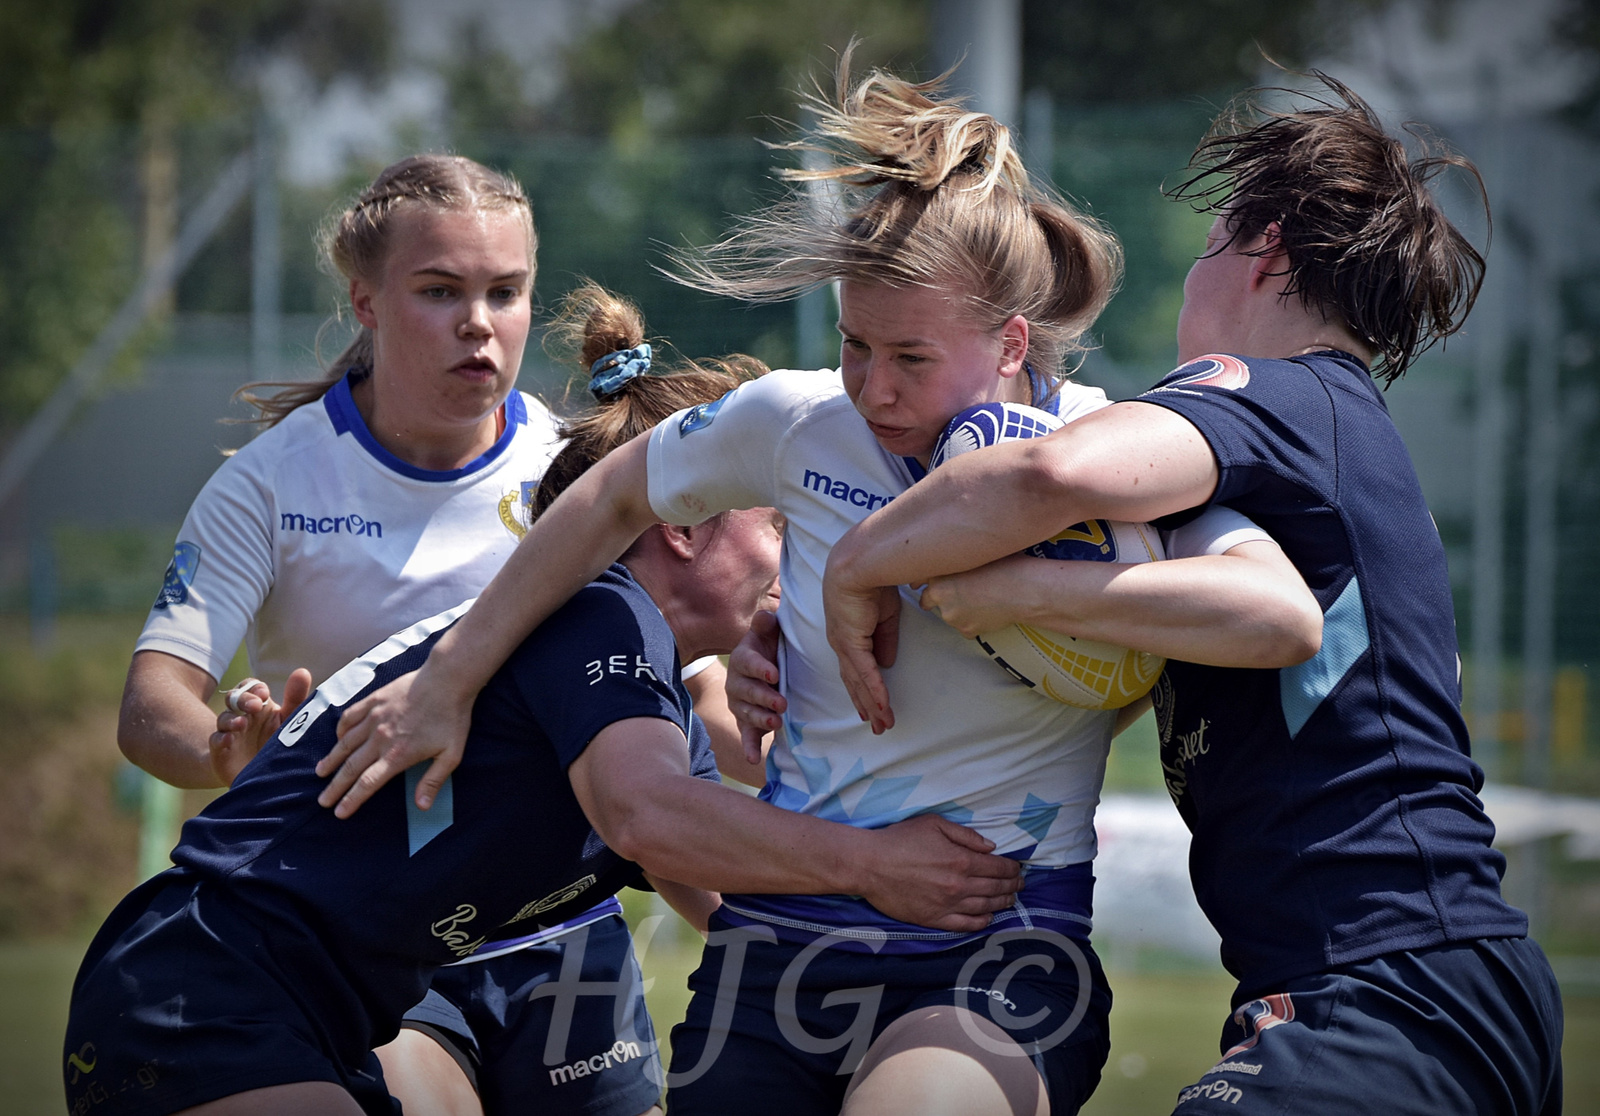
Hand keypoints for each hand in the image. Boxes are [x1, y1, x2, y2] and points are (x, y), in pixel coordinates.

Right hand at [210, 669, 312, 784]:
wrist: (258, 774)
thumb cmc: (276, 742)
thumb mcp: (288, 721)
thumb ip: (295, 699)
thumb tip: (302, 671)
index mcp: (259, 705)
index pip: (251, 686)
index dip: (254, 687)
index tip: (264, 693)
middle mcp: (242, 715)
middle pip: (235, 698)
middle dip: (243, 699)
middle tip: (256, 705)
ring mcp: (229, 732)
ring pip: (224, 718)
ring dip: (232, 719)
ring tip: (242, 724)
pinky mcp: (220, 751)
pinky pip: (216, 741)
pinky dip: (221, 739)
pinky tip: (228, 739)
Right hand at [316, 665, 472, 817]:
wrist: (448, 679)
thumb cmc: (452, 718)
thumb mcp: (451, 754)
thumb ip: (434, 781)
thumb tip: (422, 807)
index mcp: (398, 755)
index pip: (368, 783)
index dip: (352, 799)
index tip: (339, 813)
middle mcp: (380, 738)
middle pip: (351, 767)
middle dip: (335, 787)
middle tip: (322, 801)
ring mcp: (374, 718)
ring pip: (345, 743)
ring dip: (332, 760)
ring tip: (321, 772)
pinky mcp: (374, 701)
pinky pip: (350, 717)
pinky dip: (340, 730)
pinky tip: (337, 738)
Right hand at [726, 610, 784, 764]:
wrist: (766, 667)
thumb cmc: (770, 647)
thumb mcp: (769, 633)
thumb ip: (766, 624)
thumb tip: (765, 617)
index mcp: (743, 659)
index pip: (748, 663)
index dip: (760, 668)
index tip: (774, 674)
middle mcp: (737, 683)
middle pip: (747, 692)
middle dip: (763, 698)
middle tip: (782, 703)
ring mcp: (740, 705)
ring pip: (746, 713)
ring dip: (760, 719)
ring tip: (776, 723)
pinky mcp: (746, 723)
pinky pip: (746, 736)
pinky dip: (749, 747)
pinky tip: (754, 759)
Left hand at [821, 567, 899, 733]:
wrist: (859, 564)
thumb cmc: (872, 582)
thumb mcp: (884, 616)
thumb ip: (884, 640)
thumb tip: (887, 664)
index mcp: (847, 635)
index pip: (855, 669)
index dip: (863, 690)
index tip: (871, 708)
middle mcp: (841, 644)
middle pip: (854, 682)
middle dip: (866, 706)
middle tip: (877, 727)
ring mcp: (844, 644)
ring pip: (860, 683)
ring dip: (873, 705)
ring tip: (884, 724)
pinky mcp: (851, 641)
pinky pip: (866, 671)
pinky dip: (875, 689)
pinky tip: (883, 705)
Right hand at [857, 814, 1020, 931]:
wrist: (870, 864)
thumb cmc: (900, 840)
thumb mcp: (934, 823)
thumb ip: (965, 835)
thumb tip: (990, 847)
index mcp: (961, 860)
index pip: (998, 867)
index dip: (1012, 868)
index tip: (1018, 868)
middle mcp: (959, 885)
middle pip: (995, 888)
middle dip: (1012, 886)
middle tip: (1020, 885)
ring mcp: (947, 904)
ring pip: (985, 907)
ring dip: (1002, 903)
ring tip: (1010, 900)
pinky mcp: (934, 919)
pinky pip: (965, 924)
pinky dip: (981, 922)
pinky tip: (988, 918)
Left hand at [918, 555, 1035, 637]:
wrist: (1024, 590)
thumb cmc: (1005, 565)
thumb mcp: (974, 554)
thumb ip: (954, 560)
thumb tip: (946, 559)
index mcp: (938, 576)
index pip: (919, 580)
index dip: (925, 580)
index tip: (927, 581)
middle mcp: (940, 598)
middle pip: (928, 600)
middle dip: (939, 597)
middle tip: (957, 591)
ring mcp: (953, 617)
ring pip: (949, 614)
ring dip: (958, 609)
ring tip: (980, 598)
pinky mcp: (967, 631)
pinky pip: (965, 627)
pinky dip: (973, 621)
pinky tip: (987, 611)